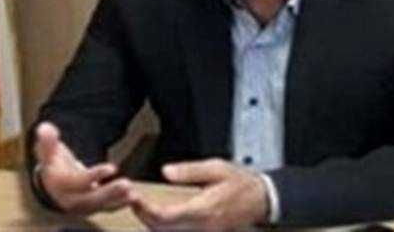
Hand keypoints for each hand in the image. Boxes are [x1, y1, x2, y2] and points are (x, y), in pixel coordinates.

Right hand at [32, 121, 131, 213]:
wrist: (54, 183)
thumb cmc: (53, 164)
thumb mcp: (48, 150)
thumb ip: (47, 140)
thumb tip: (45, 128)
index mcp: (59, 185)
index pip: (77, 182)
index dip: (94, 176)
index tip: (112, 168)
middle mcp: (70, 200)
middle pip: (90, 199)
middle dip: (108, 193)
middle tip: (126, 184)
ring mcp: (82, 206)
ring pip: (100, 206)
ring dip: (117, 201)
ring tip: (133, 194)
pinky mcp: (93, 207)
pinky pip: (106, 208)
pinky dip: (119, 204)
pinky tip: (133, 197)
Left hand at [129, 158, 268, 230]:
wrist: (261, 200)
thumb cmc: (240, 183)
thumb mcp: (216, 168)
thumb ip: (190, 171)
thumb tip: (166, 172)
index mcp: (203, 209)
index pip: (166, 217)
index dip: (146, 210)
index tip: (135, 198)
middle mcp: (201, 226)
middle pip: (163, 229)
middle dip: (144, 217)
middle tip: (132, 201)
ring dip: (152, 223)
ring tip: (141, 207)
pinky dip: (164, 227)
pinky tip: (158, 217)